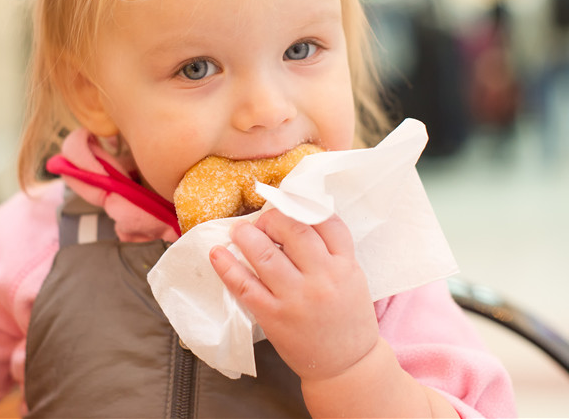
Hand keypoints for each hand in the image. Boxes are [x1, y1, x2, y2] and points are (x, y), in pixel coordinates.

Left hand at [209, 210, 378, 381]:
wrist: (347, 366)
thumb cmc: (348, 318)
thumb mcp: (352, 278)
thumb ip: (331, 250)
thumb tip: (296, 216)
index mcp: (345, 266)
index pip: (325, 221)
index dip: (302, 206)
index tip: (287, 203)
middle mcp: (322, 279)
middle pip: (293, 230)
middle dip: (272, 218)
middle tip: (262, 221)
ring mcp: (296, 298)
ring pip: (265, 254)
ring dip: (246, 235)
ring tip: (238, 230)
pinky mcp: (274, 317)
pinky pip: (245, 286)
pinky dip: (227, 267)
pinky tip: (217, 253)